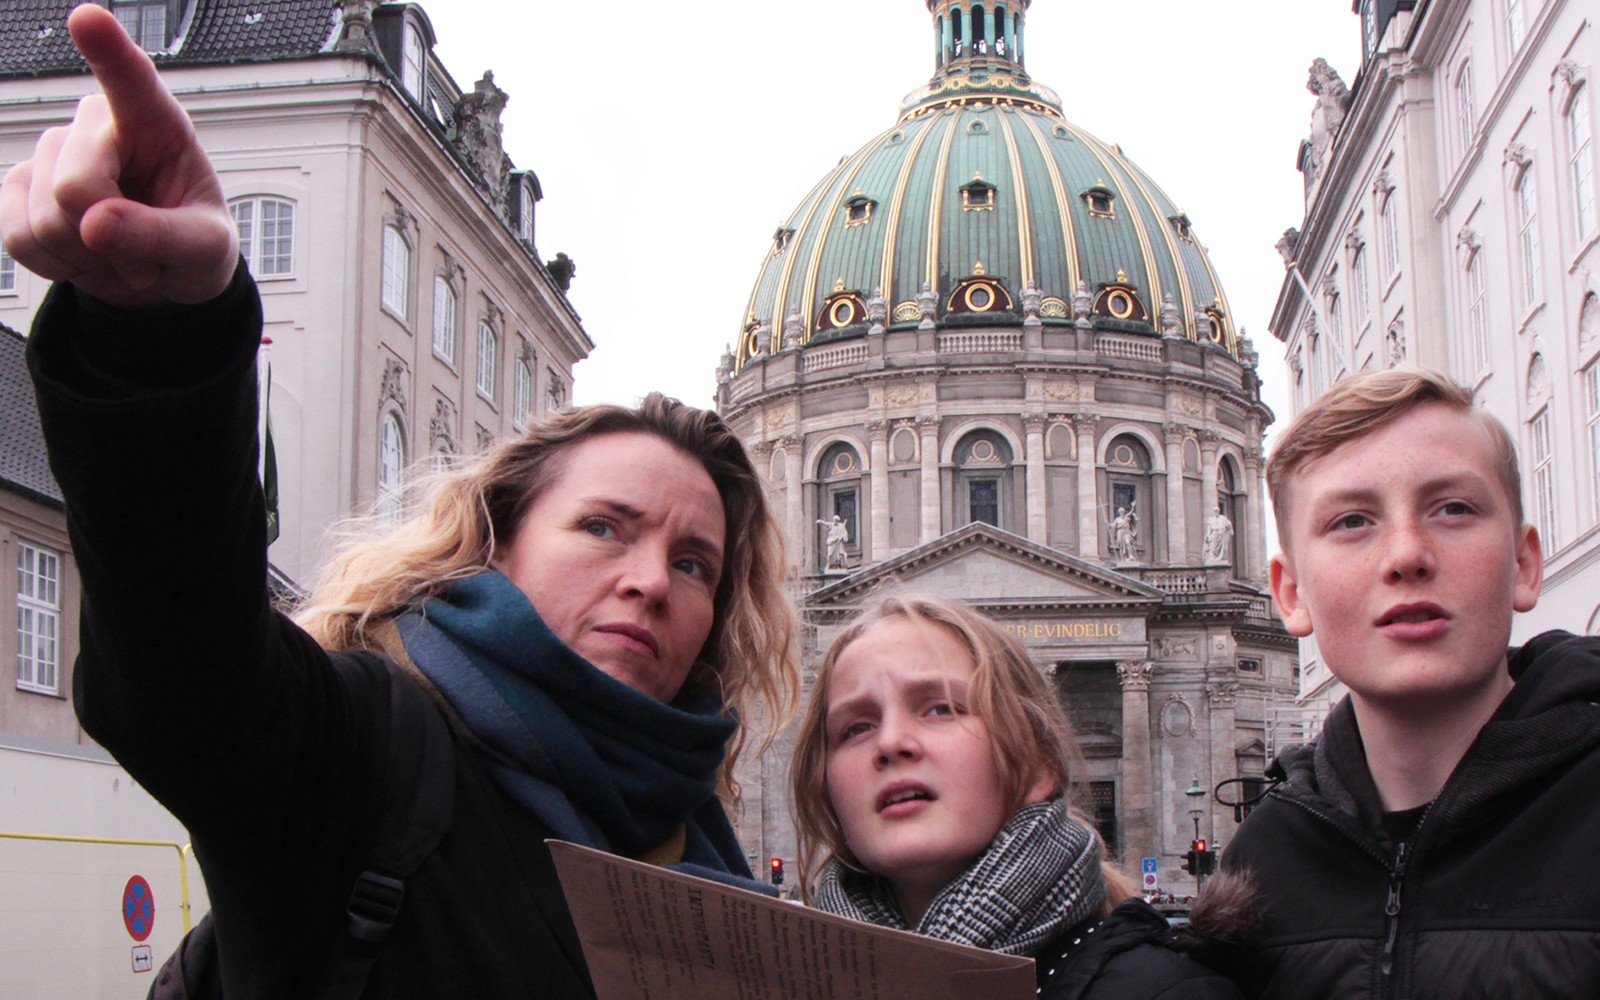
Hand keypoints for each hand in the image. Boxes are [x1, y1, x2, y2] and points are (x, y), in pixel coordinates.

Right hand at [0, 4, 236, 308]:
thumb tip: (94, 223)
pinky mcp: (20, 187)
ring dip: (86, 258)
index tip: (88, 19)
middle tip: (146, 256)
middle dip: (107, 240)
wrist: (163, 278)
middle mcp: (96, 126)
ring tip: (120, 254)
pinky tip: (85, 256)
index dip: (107, 50)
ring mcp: (51, 153)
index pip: (131, 80)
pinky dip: (56, 267)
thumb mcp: (204, 249)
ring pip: (44, 220)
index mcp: (156, 123)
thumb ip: (161, 236)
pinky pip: (18, 239)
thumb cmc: (194, 247)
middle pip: (74, 188)